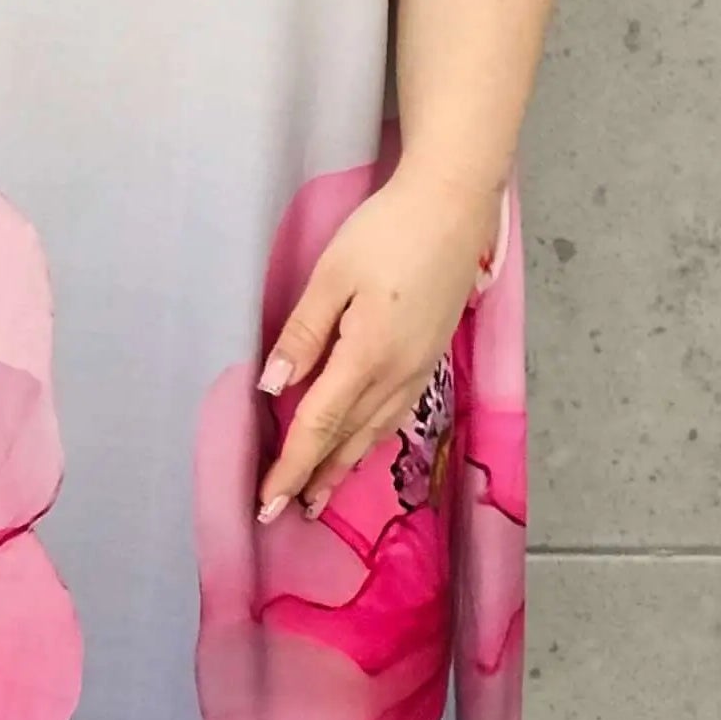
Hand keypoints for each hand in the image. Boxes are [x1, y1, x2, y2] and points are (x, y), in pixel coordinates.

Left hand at [254, 167, 505, 526]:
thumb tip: (272, 387)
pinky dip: (371, 441)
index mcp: (367, 356)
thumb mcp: (331, 275)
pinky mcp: (430, 358)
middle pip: (347, 440)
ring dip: (343, 468)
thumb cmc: (388, 231)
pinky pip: (395, 415)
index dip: (290, 467)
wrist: (454, 206)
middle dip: (313, 479)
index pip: (318, 426)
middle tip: (283, 513)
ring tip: (318, 497)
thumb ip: (303, 334)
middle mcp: (397, 375)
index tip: (265, 502)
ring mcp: (419, 369)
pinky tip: (362, 447)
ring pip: (374, 433)